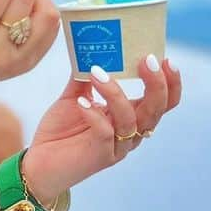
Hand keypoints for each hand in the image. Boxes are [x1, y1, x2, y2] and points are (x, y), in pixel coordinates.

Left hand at [21, 56, 182, 204]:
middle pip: (157, 110)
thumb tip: (86, 47)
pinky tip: (82, 103)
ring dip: (116, 93)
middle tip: (146, 60)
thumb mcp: (74, 98)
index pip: (164, 102)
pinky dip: (95, 115)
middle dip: (156, 84)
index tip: (165, 59)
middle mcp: (131, 132)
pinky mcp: (101, 157)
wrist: (39, 163)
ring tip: (96, 73)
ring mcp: (118, 147)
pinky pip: (106, 133)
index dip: (171, 83)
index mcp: (131, 116)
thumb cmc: (60, 131)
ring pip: (131, 119)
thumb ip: (83, 77)